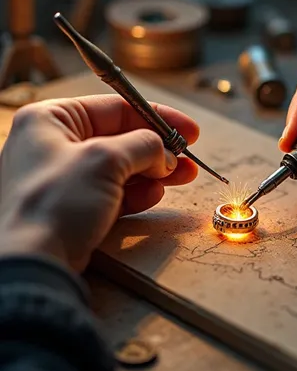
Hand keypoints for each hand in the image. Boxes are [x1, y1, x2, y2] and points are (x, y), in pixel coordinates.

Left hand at [0, 95, 198, 272]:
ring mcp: (61, 178)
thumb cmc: (55, 203)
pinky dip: (135, 193)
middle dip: (158, 149)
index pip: (114, 108)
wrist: (34, 262)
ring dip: (152, 171)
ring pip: (118, 167)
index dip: (157, 117)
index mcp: (50, 119)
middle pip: (118, 138)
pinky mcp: (70, 207)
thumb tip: (165, 152)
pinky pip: (110, 192)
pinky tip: (155, 195)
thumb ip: (143, 146)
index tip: (187, 130)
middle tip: (188, 156)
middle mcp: (52, 144)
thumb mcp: (106, 160)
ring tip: (182, 176)